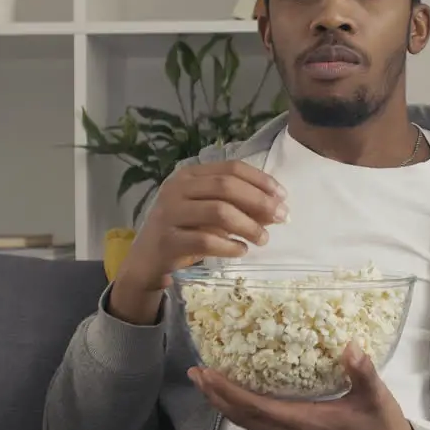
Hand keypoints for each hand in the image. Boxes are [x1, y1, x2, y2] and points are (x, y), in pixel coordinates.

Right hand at [109, 160, 287, 323]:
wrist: (147, 261)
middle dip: (259, 201)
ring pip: (218, 212)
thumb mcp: (212, 215)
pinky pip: (206, 241)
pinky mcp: (168, 241)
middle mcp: (176, 189)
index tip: (282, 196)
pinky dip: (230, 246)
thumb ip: (241, 208)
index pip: (230, 168)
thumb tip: (278, 208)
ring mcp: (169, 214)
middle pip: (226, 187)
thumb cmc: (185, 231)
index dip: (260, 180)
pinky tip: (241, 250)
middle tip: (281, 217)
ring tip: (263, 238)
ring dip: (248, 225)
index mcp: (189, 175)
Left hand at [189, 342, 418, 429]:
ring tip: (212, 383)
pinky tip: (245, 397)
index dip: (227, 391)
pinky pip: (264, 428)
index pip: (254, 408)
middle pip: (243, 418)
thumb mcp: (377, 397)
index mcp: (305, 424)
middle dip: (216, 396)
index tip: (205, 373)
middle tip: (196, 373)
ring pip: (251, 425)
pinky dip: (247, 411)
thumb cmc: (383, 429)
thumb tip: (349, 346)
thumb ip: (362, 371)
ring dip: (229, 405)